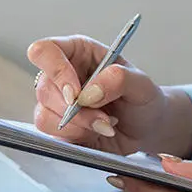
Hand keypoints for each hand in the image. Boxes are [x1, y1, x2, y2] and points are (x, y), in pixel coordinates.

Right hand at [26, 35, 191, 156]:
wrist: (147, 128)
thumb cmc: (143, 98)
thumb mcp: (141, 83)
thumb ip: (118, 79)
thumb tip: (89, 92)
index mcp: (78, 53)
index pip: (45, 51)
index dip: (56, 71)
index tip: (75, 94)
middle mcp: (62, 75)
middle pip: (45, 90)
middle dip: (76, 111)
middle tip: (104, 118)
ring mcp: (57, 103)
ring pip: (44, 117)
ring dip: (78, 127)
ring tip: (105, 125)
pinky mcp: (58, 127)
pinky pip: (52, 137)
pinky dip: (77, 139)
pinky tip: (96, 134)